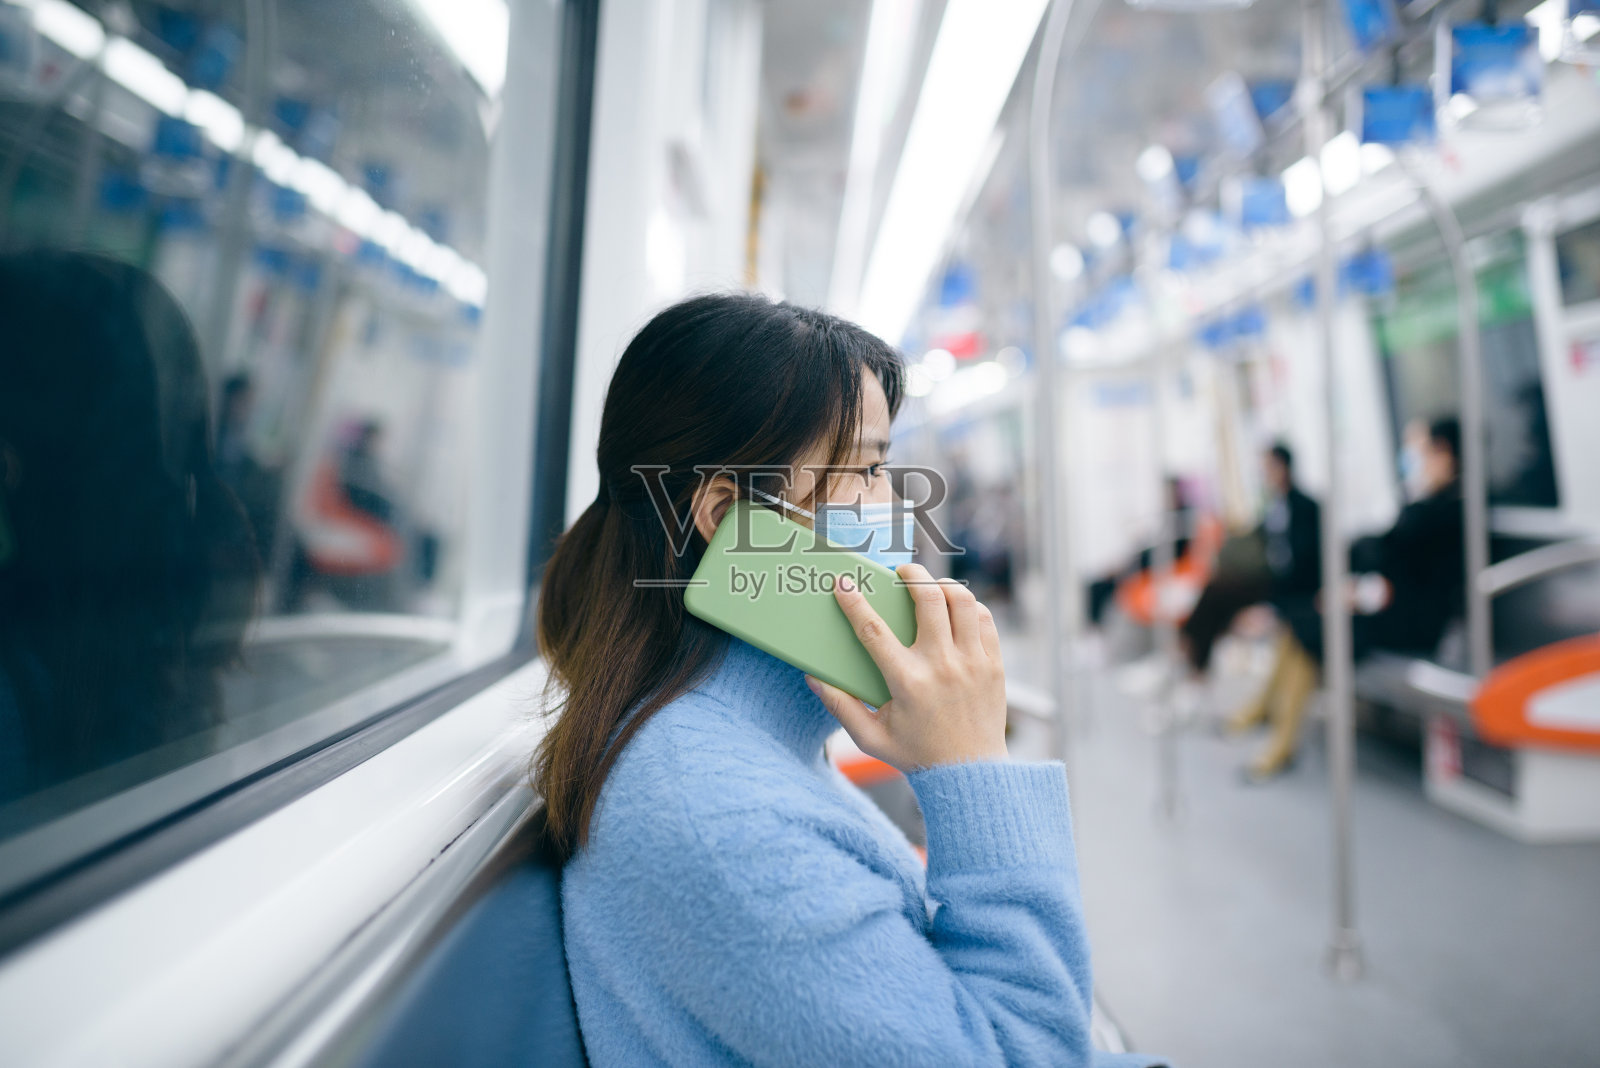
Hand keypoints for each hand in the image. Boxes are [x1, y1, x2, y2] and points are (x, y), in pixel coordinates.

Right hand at [806, 564, 1008, 771]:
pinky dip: (968, 606)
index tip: (844, 584)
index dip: (854, 602)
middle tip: (901, 572)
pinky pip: (983, 619)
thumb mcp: (870, 738)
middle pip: (927, 598)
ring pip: (961, 600)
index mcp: (907, 683)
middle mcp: (942, 666)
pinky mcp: (994, 665)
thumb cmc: (917, 755)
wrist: (971, 775)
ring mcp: (972, 663)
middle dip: (911, 574)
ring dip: (943, 585)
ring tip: (930, 586)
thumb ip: (840, 706)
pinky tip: (955, 610)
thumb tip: (813, 676)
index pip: (874, 630)